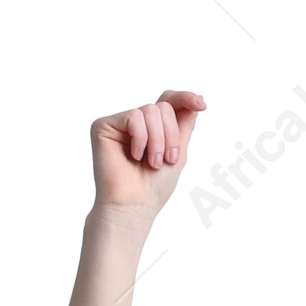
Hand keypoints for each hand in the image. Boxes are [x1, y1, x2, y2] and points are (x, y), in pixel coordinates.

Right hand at [91, 90, 206, 217]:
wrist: (133, 207)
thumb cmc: (153, 188)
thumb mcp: (178, 153)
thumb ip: (184, 125)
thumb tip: (196, 100)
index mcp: (152, 128)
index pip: (169, 102)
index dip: (185, 98)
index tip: (202, 104)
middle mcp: (135, 123)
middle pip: (163, 107)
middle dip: (171, 135)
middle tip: (167, 160)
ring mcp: (119, 123)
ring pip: (150, 111)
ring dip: (157, 140)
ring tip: (151, 163)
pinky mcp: (104, 126)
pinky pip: (133, 117)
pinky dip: (140, 138)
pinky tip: (134, 156)